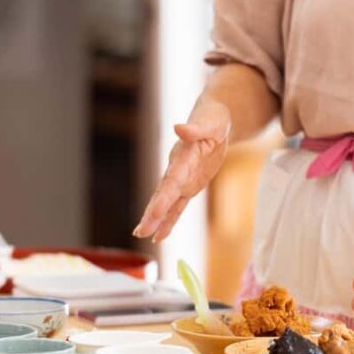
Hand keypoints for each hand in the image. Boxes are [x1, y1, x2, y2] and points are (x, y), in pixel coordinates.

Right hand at [133, 99, 230, 241]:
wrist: (214, 120)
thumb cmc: (212, 119)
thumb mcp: (210, 122)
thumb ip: (195, 128)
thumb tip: (178, 127)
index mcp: (183, 157)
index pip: (171, 180)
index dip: (163, 198)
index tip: (154, 213)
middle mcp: (178, 170)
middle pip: (163, 195)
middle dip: (152, 214)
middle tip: (140, 231)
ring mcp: (182, 180)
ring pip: (167, 203)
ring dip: (155, 220)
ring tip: (141, 235)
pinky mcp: (190, 186)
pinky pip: (179, 206)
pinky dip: (170, 220)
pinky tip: (159, 235)